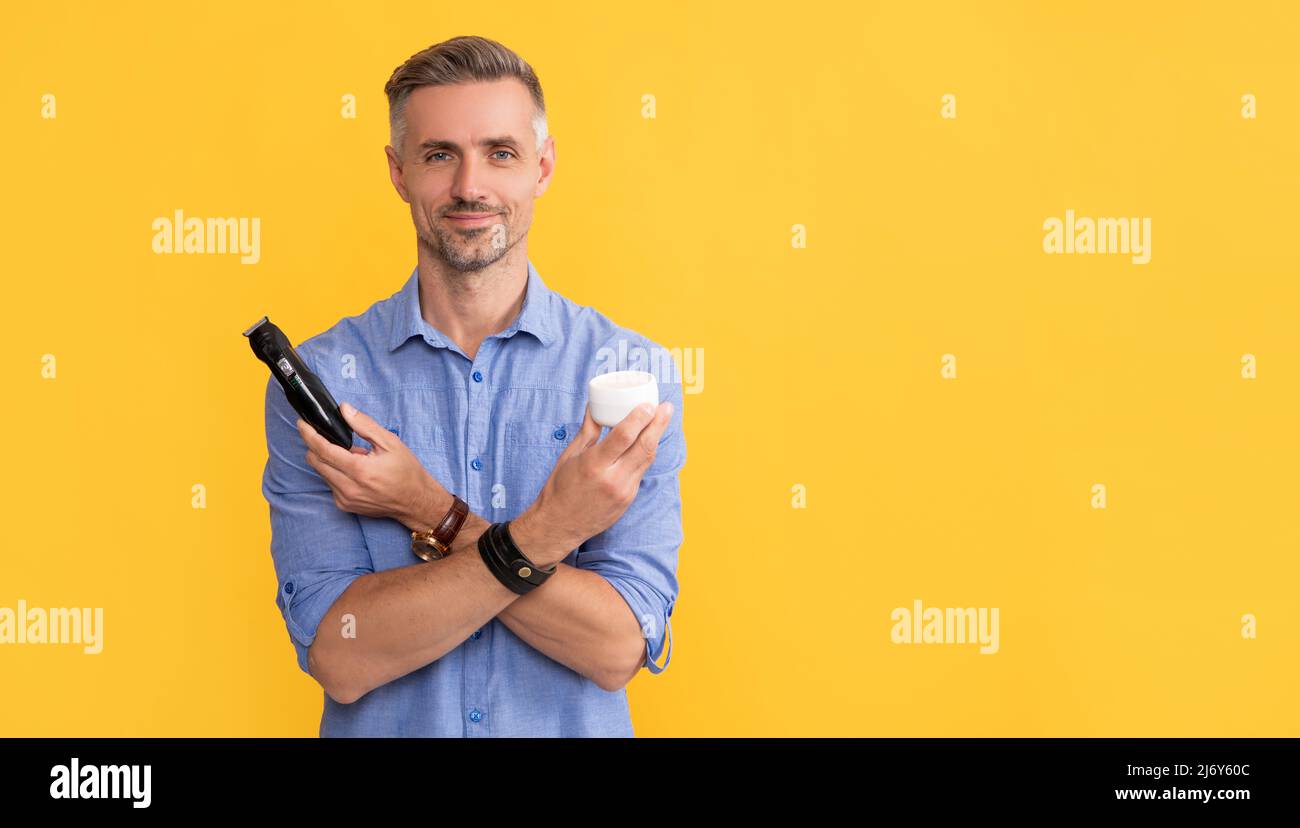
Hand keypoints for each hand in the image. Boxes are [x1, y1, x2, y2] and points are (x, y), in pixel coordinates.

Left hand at [297, 402, 448, 530]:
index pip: (323, 450)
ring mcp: (345, 499)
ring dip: (328, 460)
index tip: (302, 424)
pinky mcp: (345, 506)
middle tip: (325, 435)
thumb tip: (344, 409)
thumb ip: (364, 425)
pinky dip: (335, 474)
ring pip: (321, 473)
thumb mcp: (390, 443)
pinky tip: (353, 470)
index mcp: (359, 470)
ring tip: (350, 456)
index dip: (309, 435)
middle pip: (315, 462)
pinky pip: (330, 484)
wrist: (415, 501)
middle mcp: (348, 487)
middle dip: (314, 446)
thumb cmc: (406, 472)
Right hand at [513, 399, 674, 566]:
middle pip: (644, 446)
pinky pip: (641, 471)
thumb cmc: (560, 488)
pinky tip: (649, 441)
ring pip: (647, 459)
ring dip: (657, 437)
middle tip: (666, 407)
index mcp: (593, 465)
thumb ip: (587, 431)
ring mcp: (623, 491)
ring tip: (663, 419)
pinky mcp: (628, 499)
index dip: (639, 418)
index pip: (624, 436)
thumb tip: (594, 406)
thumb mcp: (569, 456)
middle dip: (658, 424)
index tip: (648, 404)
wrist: (559, 525)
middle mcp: (612, 479)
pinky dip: (645, 454)